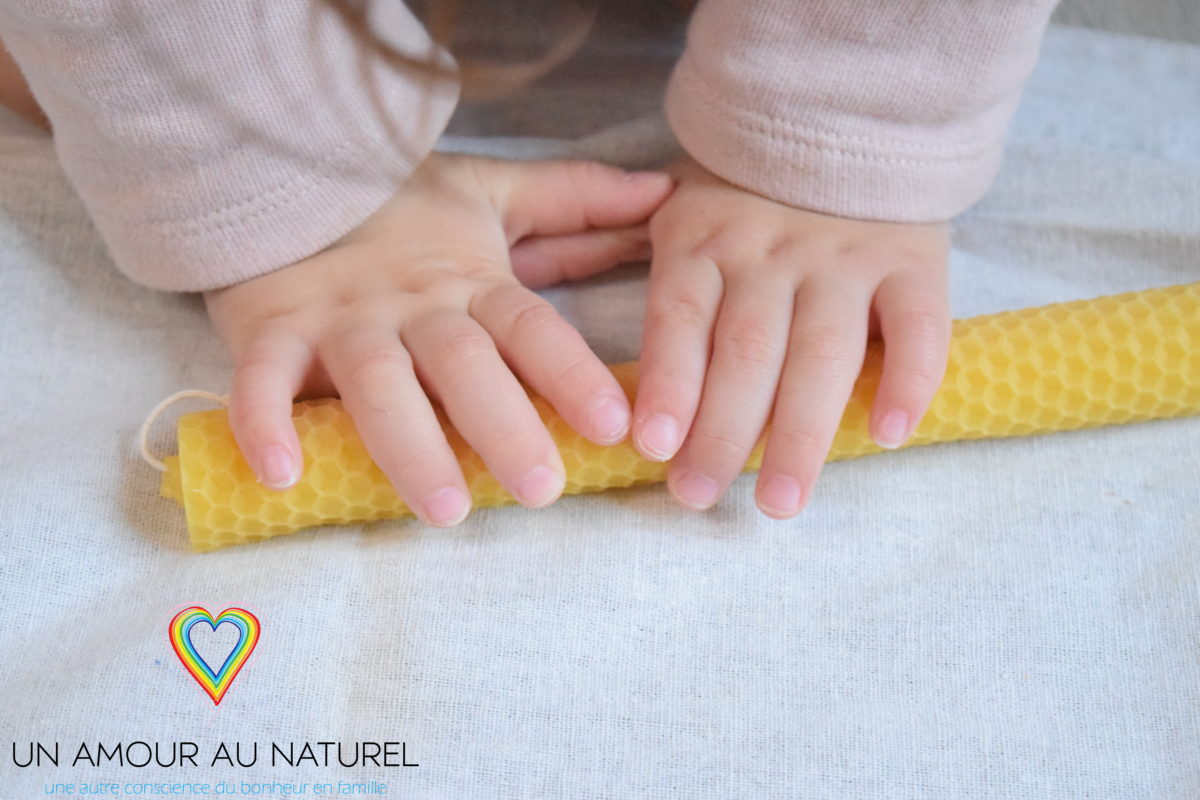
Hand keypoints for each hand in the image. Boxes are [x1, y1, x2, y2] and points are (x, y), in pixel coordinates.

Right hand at [204, 153, 672, 526]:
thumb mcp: (491, 194)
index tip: (615, 424)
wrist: (282, 171)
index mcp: (470, 281)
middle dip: (503, 426)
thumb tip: (661, 193)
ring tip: (446, 509)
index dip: (571, 373)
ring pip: (376, 383)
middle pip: (462, 365)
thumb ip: (575, 200)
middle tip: (541, 489)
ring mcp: (339, 319)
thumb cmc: (399, 206)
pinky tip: (282, 476)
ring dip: (409, 446)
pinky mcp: (269, 329)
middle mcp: (411, 304)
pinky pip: (262, 377)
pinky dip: (264, 421)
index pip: (530, 328)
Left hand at [633, 157, 949, 517]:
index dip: (668, 383)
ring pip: (822, 353)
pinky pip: (918, 325)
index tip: (654, 447)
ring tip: (779, 501)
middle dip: (722, 433)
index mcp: (704, 238)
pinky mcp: (912, 260)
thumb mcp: (687, 215)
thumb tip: (642, 404)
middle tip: (701, 497)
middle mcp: (771, 250)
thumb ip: (672, 291)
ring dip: (800, 434)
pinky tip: (887, 436)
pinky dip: (908, 381)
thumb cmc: (745, 194)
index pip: (680, 318)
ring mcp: (844, 256)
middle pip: (745, 352)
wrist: (845, 115)